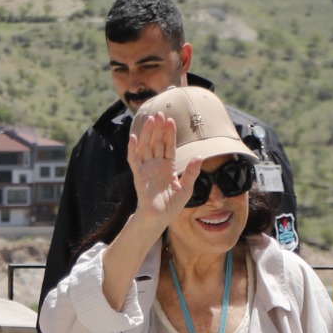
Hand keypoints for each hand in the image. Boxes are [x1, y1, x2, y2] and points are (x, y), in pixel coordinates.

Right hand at [123, 112, 195, 238]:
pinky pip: (134, 160)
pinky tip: (133, 137)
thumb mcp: (186, 188)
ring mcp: (146, 169)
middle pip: (157, 142)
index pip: (168, 146)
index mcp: (167, 166)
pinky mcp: (138, 175)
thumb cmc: (171, 205)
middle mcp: (156, 165)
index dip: (169, 133)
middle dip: (159, 128)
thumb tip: (200, 156)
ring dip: (147, 133)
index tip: (171, 120)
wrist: (159, 218)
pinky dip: (132, 149)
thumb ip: (192, 172)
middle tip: (160, 114)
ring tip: (150, 120)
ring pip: (146, 147)